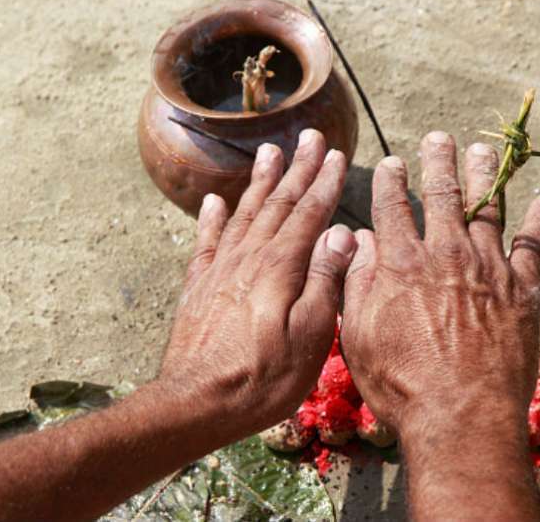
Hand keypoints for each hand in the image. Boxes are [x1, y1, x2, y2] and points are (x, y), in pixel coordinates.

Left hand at [160, 129, 355, 440]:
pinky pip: (207, 241)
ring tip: (269, 152)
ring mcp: (220, 270)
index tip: (333, 153)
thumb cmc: (265, 378)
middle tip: (308, 136)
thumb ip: (325, 281)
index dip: (323, 183)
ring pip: (244, 214)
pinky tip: (213, 201)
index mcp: (281, 267)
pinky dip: (211, 218)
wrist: (197, 402)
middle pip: (278, 204)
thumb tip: (342, 233)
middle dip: (296, 169)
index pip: (308, 214)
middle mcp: (249, 258)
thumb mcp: (310, 337)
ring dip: (260, 182)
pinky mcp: (198, 287)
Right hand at [341, 131, 539, 519]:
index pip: (392, 206)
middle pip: (441, 193)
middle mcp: (445, 253)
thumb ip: (356, 283)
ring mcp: (488, 267)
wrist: (460, 415)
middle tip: (439, 137)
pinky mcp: (522, 289)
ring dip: (484, 174)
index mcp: (401, 263)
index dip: (390, 180)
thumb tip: (358, 240)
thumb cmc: (401, 383)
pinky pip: (535, 245)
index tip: (391, 163)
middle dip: (439, 160)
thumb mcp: (358, 335)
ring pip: (487, 207)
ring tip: (483, 151)